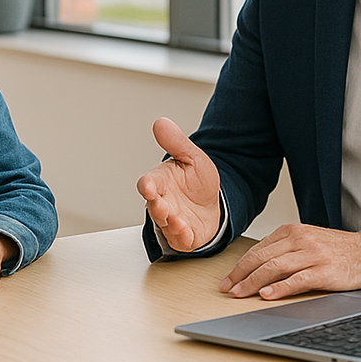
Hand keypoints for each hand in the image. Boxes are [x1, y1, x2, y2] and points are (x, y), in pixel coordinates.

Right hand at [136, 117, 221, 251]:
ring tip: (176, 220)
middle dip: (156, 207)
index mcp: (160, 182)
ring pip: (164, 224)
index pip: (147, 183)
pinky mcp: (183, 235)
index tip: (147, 186)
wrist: (214, 202)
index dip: (146, 185)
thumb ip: (176, 142)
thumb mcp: (191, 157)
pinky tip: (186, 231)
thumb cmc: (197, 181)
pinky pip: (179, 239)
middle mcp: (162, 202)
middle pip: (153, 206)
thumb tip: (161, 122)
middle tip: (161, 206)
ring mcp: (171, 220)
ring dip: (169, 223)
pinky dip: (181, 237)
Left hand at [219, 224, 360, 299]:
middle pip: (262, 258)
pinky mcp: (324, 270)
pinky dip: (279, 288)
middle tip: (227, 289)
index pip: (258, 249)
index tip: (228, 279)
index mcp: (291, 231)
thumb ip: (283, 250)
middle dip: (240, 275)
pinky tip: (267, 294)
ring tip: (240, 294)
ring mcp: (312, 254)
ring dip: (253, 282)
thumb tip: (255, 267)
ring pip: (274, 268)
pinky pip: (297, 280)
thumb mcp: (306, 241)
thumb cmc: (336, 250)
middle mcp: (300, 240)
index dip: (239, 266)